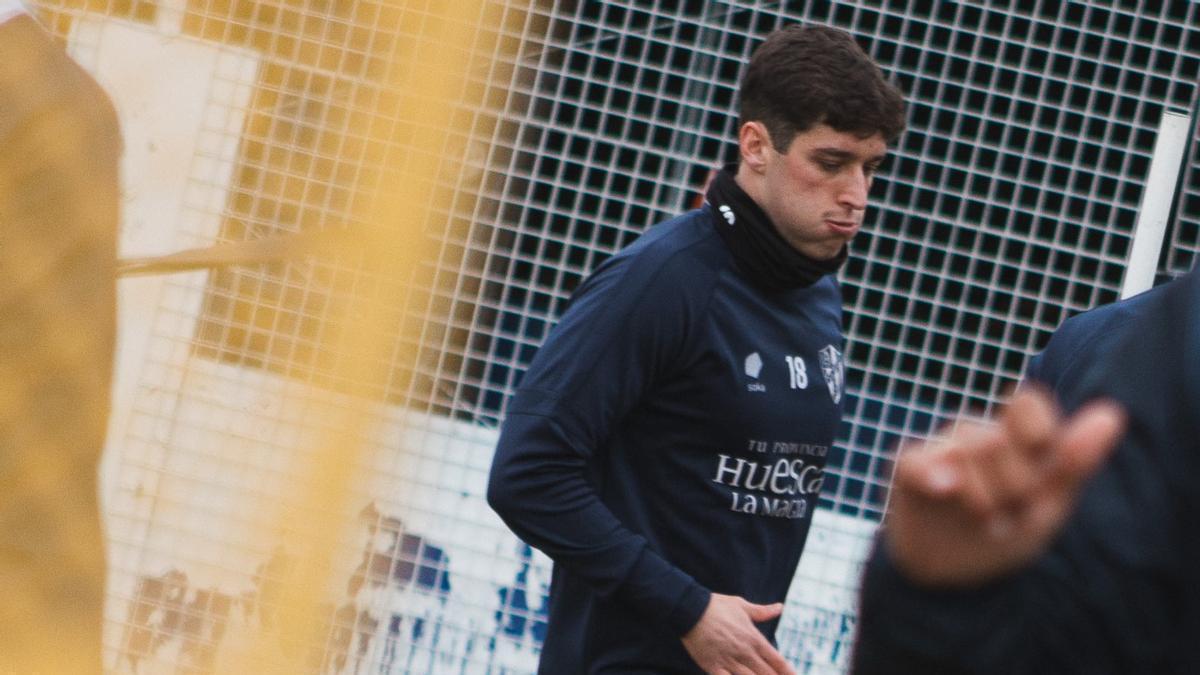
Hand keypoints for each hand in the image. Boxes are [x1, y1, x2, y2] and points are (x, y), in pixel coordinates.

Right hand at [681, 593, 795, 674]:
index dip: (788, 672)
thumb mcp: (742, 606)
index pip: (776, 660)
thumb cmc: (716, 606)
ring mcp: (729, 660)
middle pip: (766, 673)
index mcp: (753, 638)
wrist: (690, 609)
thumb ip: (762, 611)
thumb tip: (780, 607)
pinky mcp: (713, 666)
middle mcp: (744, 652)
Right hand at [884, 386, 1125, 586]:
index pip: (1027, 403)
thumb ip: (1076, 460)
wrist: (955, 577)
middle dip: (1012, 486)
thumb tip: (1113, 413)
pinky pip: (920, 460)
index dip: (1035, 427)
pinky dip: (934, 474)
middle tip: (1009, 513)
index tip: (1041, 456)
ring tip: (981, 520)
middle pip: (999, 439)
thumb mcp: (1050, 503)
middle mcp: (978, 435)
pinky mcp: (910, 467)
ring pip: (965, 451)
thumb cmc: (1008, 532)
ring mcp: (941, 449)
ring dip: (982, 497)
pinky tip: (948, 492)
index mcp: (1016, 439)